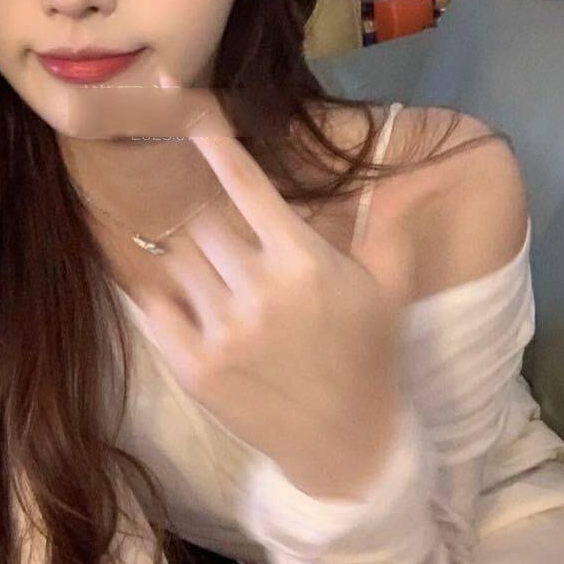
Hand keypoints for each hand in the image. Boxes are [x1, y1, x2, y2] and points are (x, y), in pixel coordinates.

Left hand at [134, 65, 413, 499]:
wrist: (346, 445)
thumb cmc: (368, 356)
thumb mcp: (387, 288)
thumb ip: (390, 227)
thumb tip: (408, 175)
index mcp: (303, 263)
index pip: (249, 188)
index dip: (219, 148)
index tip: (193, 118)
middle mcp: (257, 290)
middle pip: (205, 224)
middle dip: (215, 228)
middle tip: (234, 250)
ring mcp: (220, 331)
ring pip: (180, 261)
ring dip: (193, 262)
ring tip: (220, 286)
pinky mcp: (191, 366)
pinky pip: (154, 307)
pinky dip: (158, 294)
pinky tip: (174, 297)